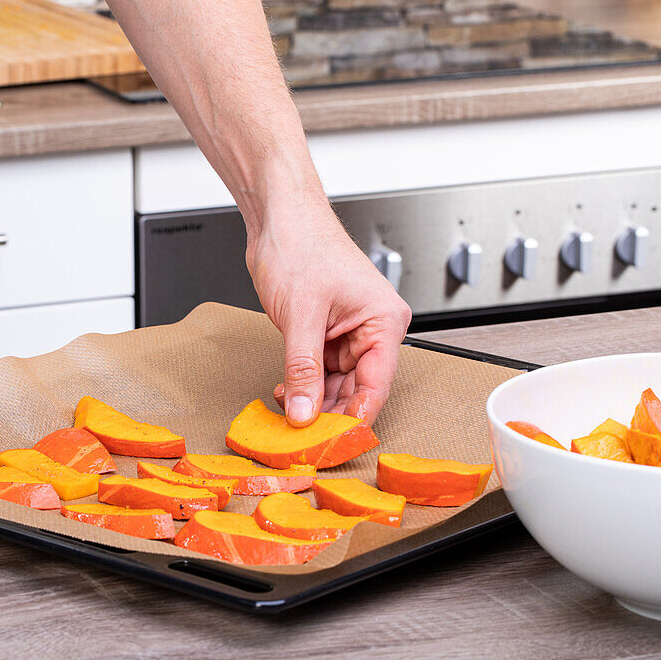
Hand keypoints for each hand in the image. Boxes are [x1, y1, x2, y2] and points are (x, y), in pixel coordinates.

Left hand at [247, 197, 411, 427]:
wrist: (277, 217)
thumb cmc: (301, 246)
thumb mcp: (300, 317)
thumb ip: (303, 369)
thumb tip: (303, 412)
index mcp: (383, 321)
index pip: (377, 384)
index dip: (356, 416)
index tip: (336, 442)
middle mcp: (372, 328)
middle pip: (357, 387)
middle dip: (330, 412)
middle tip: (305, 438)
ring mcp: (347, 330)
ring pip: (335, 381)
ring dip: (312, 400)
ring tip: (290, 418)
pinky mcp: (324, 330)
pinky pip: (318, 368)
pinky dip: (302, 383)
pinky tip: (286, 393)